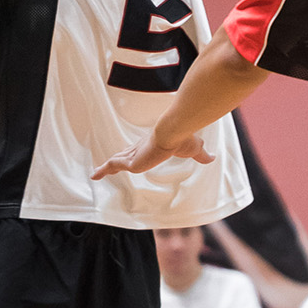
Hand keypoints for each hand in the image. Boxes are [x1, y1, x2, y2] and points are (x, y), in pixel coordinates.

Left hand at [91, 131, 213, 179]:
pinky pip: (112, 165)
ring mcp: (135, 154)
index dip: (133, 154)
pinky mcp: (131, 160)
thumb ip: (201, 154)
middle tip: (108, 165)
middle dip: (117, 160)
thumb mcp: (194, 149)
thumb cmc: (183, 138)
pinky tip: (94, 176)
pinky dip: (103, 170)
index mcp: (153, 145)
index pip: (140, 150)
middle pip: (125, 155)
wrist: (176, 131)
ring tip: (95, 174)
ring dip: (106, 167)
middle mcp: (141, 148)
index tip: (128, 157)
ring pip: (116, 161)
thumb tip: (213, 157)